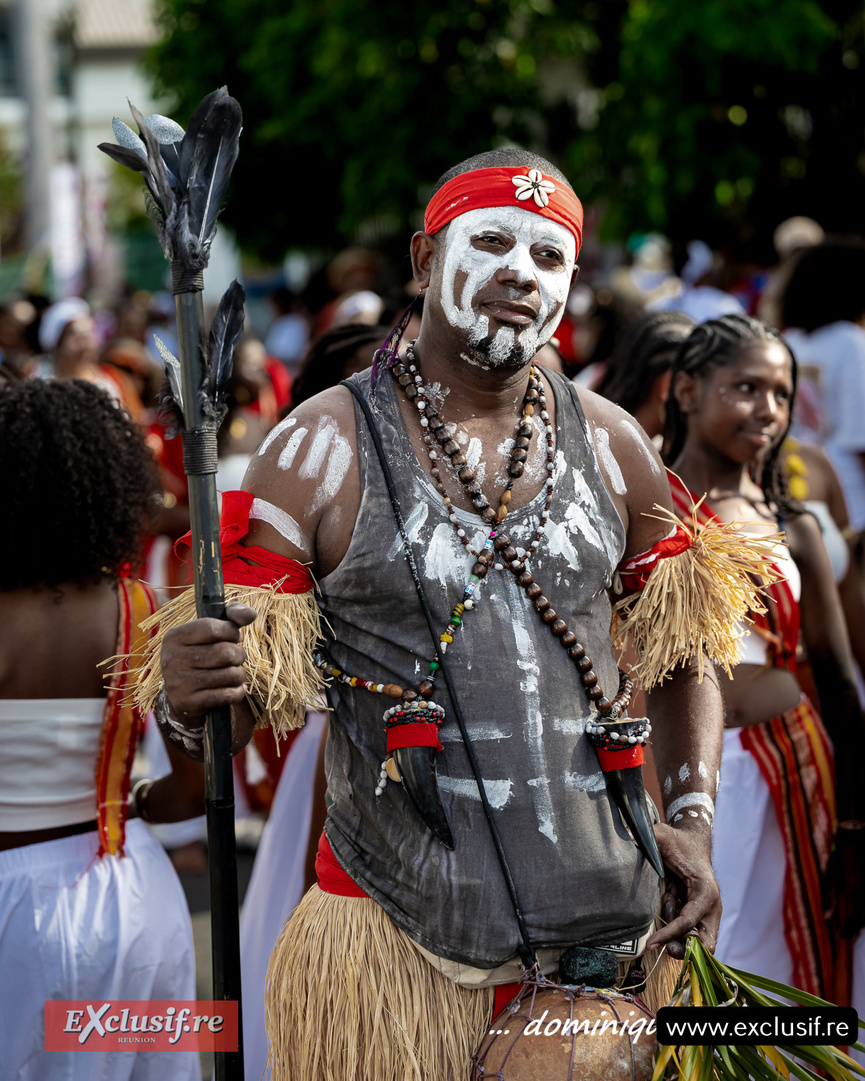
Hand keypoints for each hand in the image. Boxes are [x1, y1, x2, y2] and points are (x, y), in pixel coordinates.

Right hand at [161, 602, 256, 723]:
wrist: (184, 695)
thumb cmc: (203, 654)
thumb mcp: (212, 630)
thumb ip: (232, 615)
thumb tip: (251, 614)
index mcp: (174, 636)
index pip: (211, 627)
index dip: (231, 631)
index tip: (235, 637)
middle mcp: (171, 659)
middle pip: (224, 652)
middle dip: (239, 655)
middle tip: (237, 658)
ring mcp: (177, 683)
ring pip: (229, 675)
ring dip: (240, 674)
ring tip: (235, 673)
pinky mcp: (186, 703)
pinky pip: (226, 695)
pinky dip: (237, 692)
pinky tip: (235, 688)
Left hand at [645, 824, 721, 958]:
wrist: (694, 841)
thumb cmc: (679, 841)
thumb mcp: (662, 835)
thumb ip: (646, 836)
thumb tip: (625, 834)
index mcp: (706, 892)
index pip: (688, 922)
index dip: (668, 934)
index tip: (651, 943)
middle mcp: (713, 906)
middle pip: (704, 944)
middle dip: (681, 947)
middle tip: (659, 941)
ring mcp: (709, 913)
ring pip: (699, 942)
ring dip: (677, 932)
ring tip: (668, 899)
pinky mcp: (702, 915)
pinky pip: (691, 932)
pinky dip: (677, 925)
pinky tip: (670, 899)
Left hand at [832, 825, 864, 937]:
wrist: (856, 840)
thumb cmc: (840, 857)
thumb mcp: (832, 877)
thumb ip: (830, 898)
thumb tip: (826, 917)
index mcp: (853, 893)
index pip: (852, 920)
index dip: (846, 930)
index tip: (839, 936)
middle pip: (863, 919)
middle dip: (855, 929)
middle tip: (846, 935)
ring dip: (861, 922)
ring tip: (853, 928)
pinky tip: (860, 914)